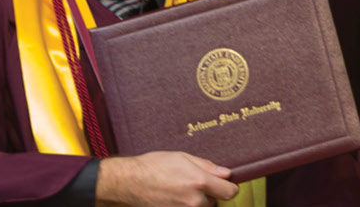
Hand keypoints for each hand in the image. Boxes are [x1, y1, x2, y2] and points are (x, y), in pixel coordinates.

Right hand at [95, 151, 238, 206]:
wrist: (129, 182)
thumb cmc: (153, 166)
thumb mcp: (183, 157)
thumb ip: (207, 166)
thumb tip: (226, 173)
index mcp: (199, 182)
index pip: (229, 192)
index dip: (229, 187)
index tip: (225, 183)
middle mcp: (194, 201)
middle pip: (214, 202)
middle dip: (209, 194)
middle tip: (194, 183)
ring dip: (197, 201)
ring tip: (181, 189)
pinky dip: (184, 206)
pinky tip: (174, 197)